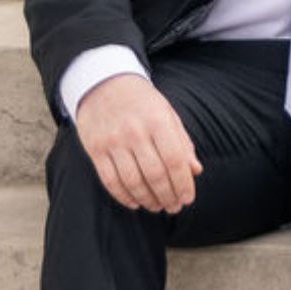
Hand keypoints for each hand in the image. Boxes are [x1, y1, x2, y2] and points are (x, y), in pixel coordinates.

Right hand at [74, 74, 202, 212]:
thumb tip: (195, 170)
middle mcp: (135, 132)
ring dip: (148, 199)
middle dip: (168, 196)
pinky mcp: (95, 148)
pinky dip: (124, 196)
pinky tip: (135, 202)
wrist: (104, 82)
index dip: (183, 184)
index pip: (175, 161)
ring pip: (133, 181)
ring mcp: (113, 141)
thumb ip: (182, 142)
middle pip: (155, 175)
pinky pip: (110, 180)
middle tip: (174, 207)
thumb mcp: (167, 114)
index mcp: (158, 121)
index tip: (188, 199)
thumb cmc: (142, 102)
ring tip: (157, 206)